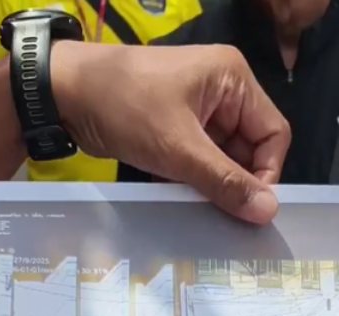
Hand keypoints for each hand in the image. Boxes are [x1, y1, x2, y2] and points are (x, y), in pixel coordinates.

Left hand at [51, 42, 290, 224]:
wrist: (65, 95)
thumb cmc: (124, 107)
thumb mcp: (179, 149)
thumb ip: (225, 182)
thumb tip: (268, 211)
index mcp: (233, 79)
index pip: (273, 134)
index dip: (266, 173)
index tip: (248, 206)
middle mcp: (223, 91)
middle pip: (251, 149)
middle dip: (237, 181)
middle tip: (221, 213)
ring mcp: (200, 110)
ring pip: (225, 159)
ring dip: (213, 184)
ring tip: (196, 202)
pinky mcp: (179, 128)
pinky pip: (202, 161)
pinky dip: (195, 180)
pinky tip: (181, 194)